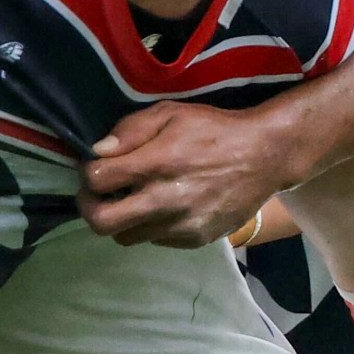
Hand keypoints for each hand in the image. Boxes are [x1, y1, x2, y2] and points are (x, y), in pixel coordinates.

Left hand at [82, 102, 282, 246]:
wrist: (265, 157)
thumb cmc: (214, 130)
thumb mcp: (171, 113)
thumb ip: (131, 130)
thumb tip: (99, 151)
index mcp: (156, 164)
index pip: (97, 180)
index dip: (88, 174)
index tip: (96, 168)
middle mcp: (164, 200)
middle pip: (102, 223)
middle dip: (91, 207)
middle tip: (98, 194)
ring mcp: (179, 225)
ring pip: (126, 237)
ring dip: (121, 219)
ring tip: (132, 200)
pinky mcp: (194, 239)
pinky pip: (155, 240)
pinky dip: (150, 226)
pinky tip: (163, 206)